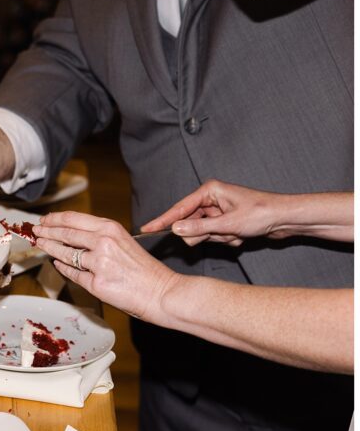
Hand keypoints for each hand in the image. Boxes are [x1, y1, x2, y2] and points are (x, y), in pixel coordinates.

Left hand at [33, 212, 178, 323]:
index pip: (74, 219)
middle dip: (46, 232)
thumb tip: (74, 237)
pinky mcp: (95, 284)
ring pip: (65, 253)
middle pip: (65, 234)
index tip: (44, 220)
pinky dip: (63, 268)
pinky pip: (73, 274)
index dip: (54, 219)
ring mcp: (98, 264)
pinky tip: (57, 263)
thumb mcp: (124, 243)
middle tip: (35, 231)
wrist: (160, 291)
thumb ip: (101, 238)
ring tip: (40, 245)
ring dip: (50, 248)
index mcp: (110, 228)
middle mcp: (103, 242)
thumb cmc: (144, 270)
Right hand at [140, 180, 278, 246]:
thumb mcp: (228, 224)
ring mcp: (216, 211)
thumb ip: (199, 227)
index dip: (162, 220)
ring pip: (200, 233)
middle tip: (222, 233)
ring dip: (217, 238)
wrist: (285, 219)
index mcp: (209, 191)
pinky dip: (224, 239)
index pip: (179, 209)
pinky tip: (239, 235)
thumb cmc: (262, 215)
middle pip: (188, 224)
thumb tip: (175, 229)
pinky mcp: (222, 221)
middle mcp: (210, 199)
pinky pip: (212, 236)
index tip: (145, 229)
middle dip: (203, 234)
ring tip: (235, 233)